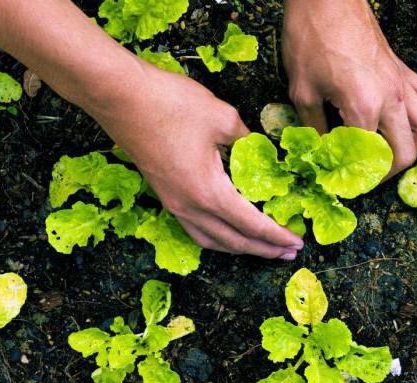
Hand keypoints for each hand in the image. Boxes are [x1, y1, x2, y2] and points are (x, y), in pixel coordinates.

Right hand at [84, 61, 303, 258]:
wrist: (119, 96)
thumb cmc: (171, 104)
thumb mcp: (223, 117)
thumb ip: (248, 140)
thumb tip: (263, 149)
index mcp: (209, 192)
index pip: (252, 225)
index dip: (277, 235)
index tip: (298, 242)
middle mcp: (190, 207)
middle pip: (233, 241)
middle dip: (263, 249)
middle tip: (288, 252)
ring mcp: (173, 203)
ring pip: (210, 240)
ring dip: (238, 248)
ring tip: (260, 249)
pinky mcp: (163, 194)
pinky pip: (194, 229)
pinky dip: (216, 237)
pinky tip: (225, 231)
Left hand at [282, 0, 416, 177]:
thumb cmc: (310, 38)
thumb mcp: (301, 90)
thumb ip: (314, 128)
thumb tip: (320, 153)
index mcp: (364, 107)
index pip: (369, 159)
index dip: (356, 178)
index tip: (345, 185)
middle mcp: (391, 99)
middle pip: (407, 153)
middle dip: (388, 173)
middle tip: (367, 177)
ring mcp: (402, 83)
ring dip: (411, 147)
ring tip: (389, 153)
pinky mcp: (403, 69)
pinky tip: (400, 118)